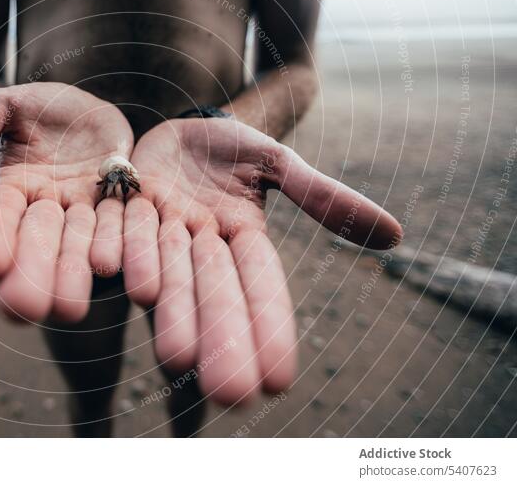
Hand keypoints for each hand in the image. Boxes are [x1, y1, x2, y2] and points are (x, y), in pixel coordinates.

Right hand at [0, 83, 133, 322]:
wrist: (95, 112)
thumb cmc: (40, 110)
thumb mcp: (3, 107)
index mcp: (12, 190)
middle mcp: (47, 211)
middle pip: (37, 244)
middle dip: (30, 275)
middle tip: (23, 307)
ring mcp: (85, 214)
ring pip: (77, 247)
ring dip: (72, 277)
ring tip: (70, 309)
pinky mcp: (121, 211)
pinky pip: (120, 229)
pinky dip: (117, 248)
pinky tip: (113, 268)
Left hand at [123, 118, 401, 404]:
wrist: (181, 127)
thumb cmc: (235, 149)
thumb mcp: (279, 165)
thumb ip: (324, 197)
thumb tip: (395, 236)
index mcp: (243, 235)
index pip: (261, 284)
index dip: (269, 326)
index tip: (279, 379)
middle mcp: (202, 242)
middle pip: (213, 292)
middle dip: (220, 339)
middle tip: (228, 394)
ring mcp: (163, 227)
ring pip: (168, 272)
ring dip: (172, 311)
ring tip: (175, 356)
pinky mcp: (128, 208)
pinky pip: (125, 230)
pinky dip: (127, 253)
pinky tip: (128, 282)